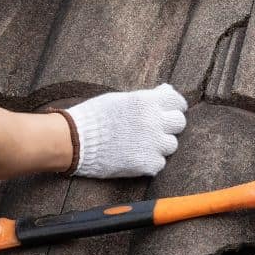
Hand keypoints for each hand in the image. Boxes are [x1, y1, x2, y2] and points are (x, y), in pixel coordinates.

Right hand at [64, 84, 187, 177]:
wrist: (76, 140)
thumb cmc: (95, 116)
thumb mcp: (121, 99)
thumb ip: (146, 97)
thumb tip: (167, 90)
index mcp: (147, 102)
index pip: (177, 102)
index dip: (175, 106)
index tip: (171, 110)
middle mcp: (154, 121)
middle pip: (179, 123)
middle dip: (169, 125)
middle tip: (157, 128)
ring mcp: (152, 144)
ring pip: (171, 144)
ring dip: (160, 144)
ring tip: (142, 143)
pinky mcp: (147, 164)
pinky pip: (159, 163)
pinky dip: (150, 161)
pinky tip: (136, 156)